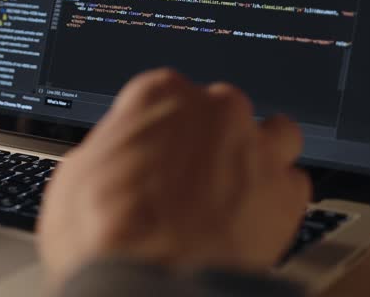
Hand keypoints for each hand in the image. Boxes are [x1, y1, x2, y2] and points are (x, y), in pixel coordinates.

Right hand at [38, 70, 310, 285]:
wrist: (148, 287)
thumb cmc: (104, 232)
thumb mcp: (76, 176)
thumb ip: (113, 148)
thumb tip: (117, 156)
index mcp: (159, 94)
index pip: (164, 94)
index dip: (157, 127)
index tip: (153, 148)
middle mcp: (214, 110)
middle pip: (220, 111)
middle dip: (208, 139)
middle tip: (188, 176)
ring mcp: (256, 148)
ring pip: (274, 133)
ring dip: (258, 152)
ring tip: (239, 184)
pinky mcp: (286, 195)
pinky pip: (293, 181)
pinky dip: (277, 196)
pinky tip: (255, 216)